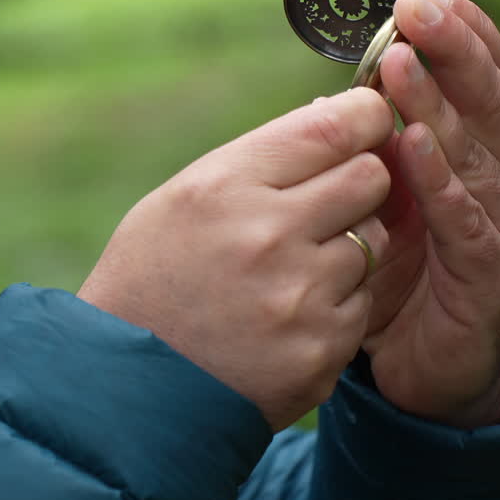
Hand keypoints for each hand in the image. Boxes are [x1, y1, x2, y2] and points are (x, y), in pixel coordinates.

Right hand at [79, 89, 392, 430]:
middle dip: (357, 182)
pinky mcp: (322, 350)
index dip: (363, 116)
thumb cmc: (152, 277)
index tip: (364, 121)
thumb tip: (336, 114)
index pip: (335, 127)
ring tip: (285, 273)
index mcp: (226, 186)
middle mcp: (268, 235)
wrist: (126, 385)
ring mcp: (300, 297)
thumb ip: (259, 160)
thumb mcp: (182, 199)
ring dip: (343, 250)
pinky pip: (361, 304)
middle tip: (324, 202)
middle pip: (371, 177)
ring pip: (373, 243)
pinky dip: (333, 306)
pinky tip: (284, 318)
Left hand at [363, 0, 499, 427]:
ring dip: (436, 102)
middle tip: (414, 8)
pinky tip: (412, 147)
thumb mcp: (388, 192)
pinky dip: (439, 181)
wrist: (424, 362)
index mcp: (483, 148)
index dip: (458, 32)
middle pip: (486, 97)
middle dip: (452, 48)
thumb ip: (375, 144)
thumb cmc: (403, 265)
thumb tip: (335, 92)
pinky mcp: (488, 271)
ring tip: (400, 63)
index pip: (482, 75)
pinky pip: (463, 219)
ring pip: (475, 149)